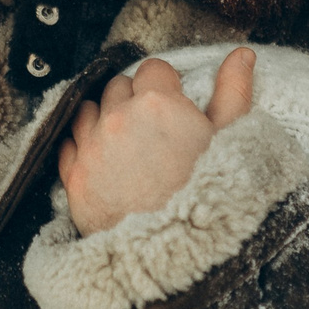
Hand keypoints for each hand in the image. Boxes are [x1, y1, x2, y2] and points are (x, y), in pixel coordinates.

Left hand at [59, 47, 255, 234]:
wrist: (179, 253)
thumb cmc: (210, 198)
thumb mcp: (231, 141)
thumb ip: (233, 92)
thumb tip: (242, 54)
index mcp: (157, 103)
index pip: (153, 68)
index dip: (165, 85)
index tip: (172, 103)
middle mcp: (118, 118)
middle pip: (118, 85)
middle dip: (134, 99)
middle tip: (152, 126)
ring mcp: (92, 147)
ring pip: (87, 109)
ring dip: (103, 116)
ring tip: (124, 140)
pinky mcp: (74, 177)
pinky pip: (67, 143)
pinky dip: (81, 145)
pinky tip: (101, 157)